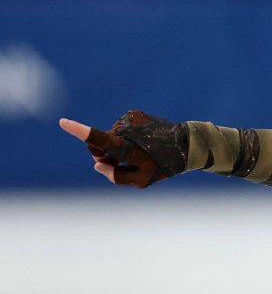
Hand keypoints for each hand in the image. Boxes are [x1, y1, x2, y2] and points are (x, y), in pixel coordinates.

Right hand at [59, 110, 187, 187]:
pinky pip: (120, 129)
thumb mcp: (141, 180)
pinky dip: (126, 138)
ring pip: (110, 136)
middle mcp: (124, 129)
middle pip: (98, 145)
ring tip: (141, 152)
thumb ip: (115, 176)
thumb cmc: (163, 166)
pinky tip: (143, 143)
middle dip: (105, 155)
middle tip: (126, 164)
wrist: (186, 145)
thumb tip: (98, 164)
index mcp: (124, 146)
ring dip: (118, 146)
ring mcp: (129, 119)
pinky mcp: (133, 113)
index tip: (64, 122)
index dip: (79, 131)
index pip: (98, 139)